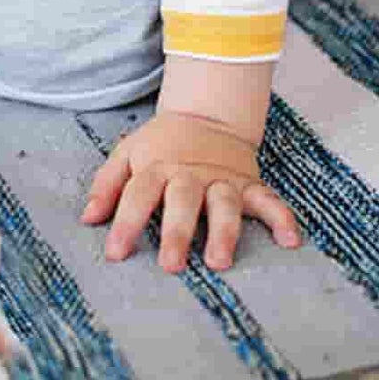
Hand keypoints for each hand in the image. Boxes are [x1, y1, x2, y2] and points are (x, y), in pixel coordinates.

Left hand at [80, 111, 300, 272]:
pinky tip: (290, 241)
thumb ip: (107, 185)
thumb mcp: (127, 153)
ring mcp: (223, 179)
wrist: (205, 114)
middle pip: (183, 202)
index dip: (125, 223)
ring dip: (223, 233)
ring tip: (219, 262)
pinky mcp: (249, 183)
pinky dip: (282, 218)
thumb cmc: (161, 144)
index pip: (138, 194)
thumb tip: (88, 219)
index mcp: (157, 167)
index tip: (115, 253)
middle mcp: (190, 174)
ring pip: (224, 205)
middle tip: (171, 266)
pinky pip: (269, 200)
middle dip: (177, 234)